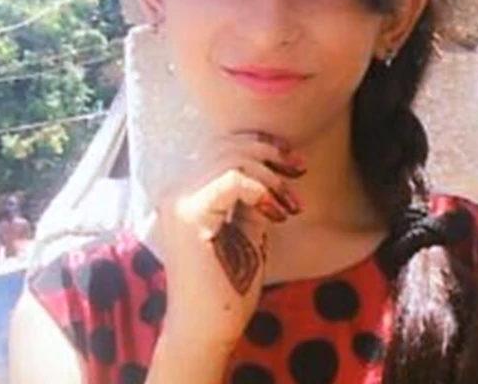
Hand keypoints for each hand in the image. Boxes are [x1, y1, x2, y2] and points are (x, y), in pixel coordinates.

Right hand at [148, 131, 305, 350]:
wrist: (208, 331)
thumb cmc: (229, 288)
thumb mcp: (247, 231)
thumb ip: (252, 199)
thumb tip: (274, 170)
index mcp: (188, 193)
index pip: (223, 148)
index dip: (263, 147)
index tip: (295, 167)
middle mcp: (177, 192)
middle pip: (227, 145)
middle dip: (271, 153)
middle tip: (300, 173)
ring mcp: (179, 202)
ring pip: (231, 158)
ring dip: (271, 177)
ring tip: (290, 206)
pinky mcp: (189, 216)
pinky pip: (232, 180)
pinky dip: (262, 190)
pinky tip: (278, 214)